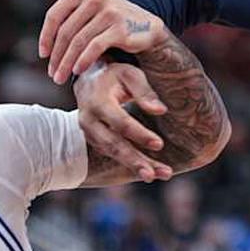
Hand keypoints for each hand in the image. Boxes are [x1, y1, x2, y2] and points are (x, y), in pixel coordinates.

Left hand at [39, 0, 167, 84]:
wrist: (149, 27)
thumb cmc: (114, 23)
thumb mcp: (91, 12)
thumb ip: (71, 19)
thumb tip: (46, 44)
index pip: (55, 15)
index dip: (45, 37)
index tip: (43, 55)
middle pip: (66, 31)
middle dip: (57, 56)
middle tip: (53, 73)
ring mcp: (109, 12)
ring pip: (78, 41)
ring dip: (67, 62)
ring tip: (62, 77)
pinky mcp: (119, 28)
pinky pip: (94, 47)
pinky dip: (83, 60)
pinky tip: (78, 70)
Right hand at [75, 61, 172, 182]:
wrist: (88, 81)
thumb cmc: (115, 76)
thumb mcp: (130, 74)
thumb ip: (144, 91)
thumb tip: (161, 110)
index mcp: (97, 102)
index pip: (120, 122)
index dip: (139, 134)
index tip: (159, 144)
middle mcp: (89, 121)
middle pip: (113, 145)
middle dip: (134, 161)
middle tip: (154, 175)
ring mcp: (90, 134)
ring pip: (113, 154)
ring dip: (135, 167)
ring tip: (158, 176)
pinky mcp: (96, 141)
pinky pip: (114, 155)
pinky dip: (132, 164)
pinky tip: (152, 172)